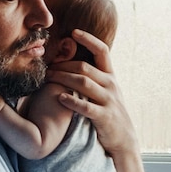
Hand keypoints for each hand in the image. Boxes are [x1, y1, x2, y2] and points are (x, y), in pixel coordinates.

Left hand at [46, 29, 138, 155]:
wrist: (124, 139)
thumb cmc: (109, 112)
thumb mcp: (106, 91)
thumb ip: (93, 78)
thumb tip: (71, 63)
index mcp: (110, 76)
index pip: (102, 51)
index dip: (89, 39)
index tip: (73, 32)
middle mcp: (111, 85)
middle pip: (84, 67)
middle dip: (63, 65)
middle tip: (46, 67)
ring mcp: (108, 100)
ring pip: (83, 83)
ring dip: (62, 78)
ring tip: (47, 78)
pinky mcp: (104, 116)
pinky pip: (86, 107)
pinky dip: (71, 101)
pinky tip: (59, 98)